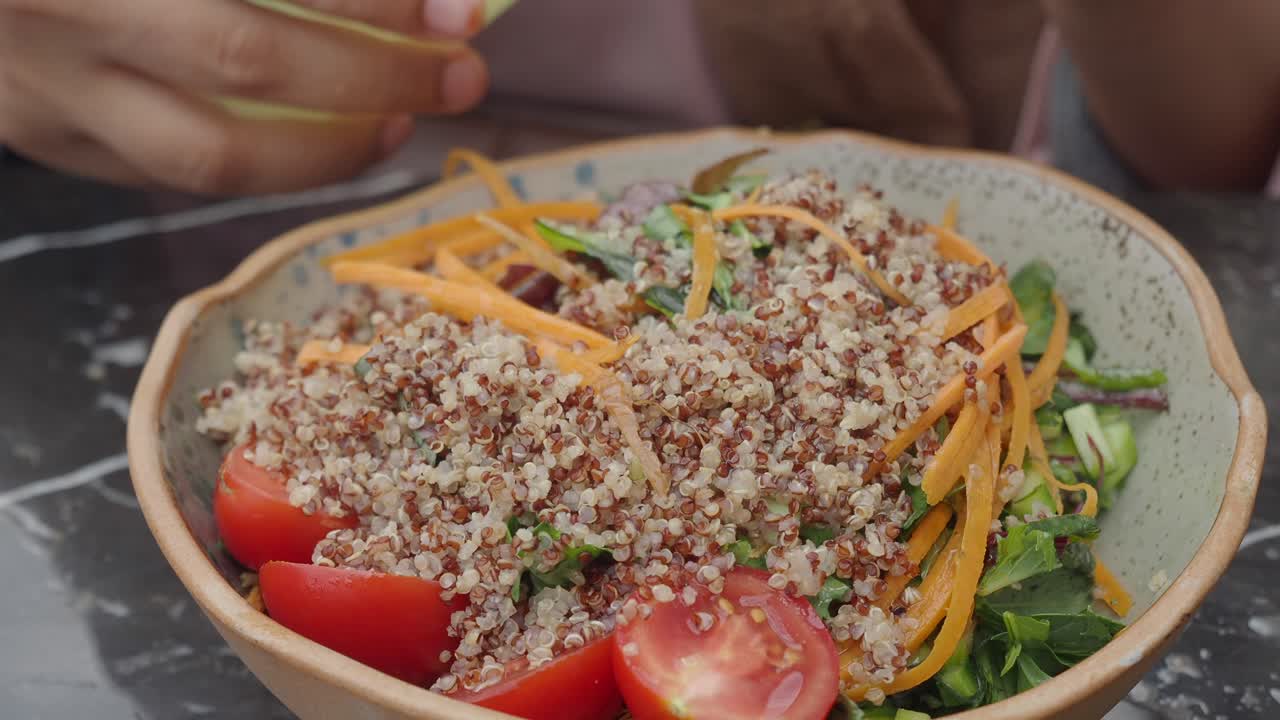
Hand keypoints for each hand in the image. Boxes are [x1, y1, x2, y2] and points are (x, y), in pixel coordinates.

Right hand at [0, 0, 491, 193]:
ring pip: (211, 156)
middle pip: (246, 58)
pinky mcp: (44, 134)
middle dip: (378, 74)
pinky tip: (320, 143)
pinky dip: (263, 163)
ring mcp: (45, 85)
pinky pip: (171, 172)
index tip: (456, 11)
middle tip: (463, 74)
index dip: (375, 0)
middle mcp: (67, 7)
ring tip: (399, 125)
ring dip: (330, 154)